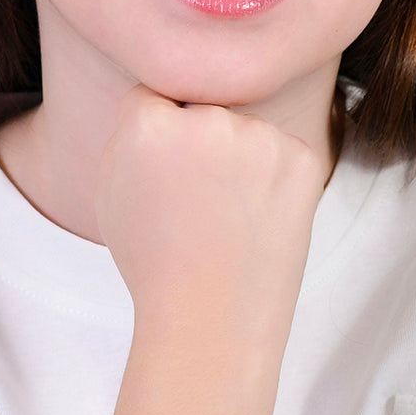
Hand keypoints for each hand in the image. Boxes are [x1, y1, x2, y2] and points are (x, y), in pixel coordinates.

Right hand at [95, 86, 325, 352]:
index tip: (160, 171)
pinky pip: (282, 150)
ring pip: (243, 128)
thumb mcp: (112, 191)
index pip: (153, 94)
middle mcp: (207, 120)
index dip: (154, 134)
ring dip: (237, 157)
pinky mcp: (303, 158)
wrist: (212, 320)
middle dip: (197, 142)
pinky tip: (257, 218)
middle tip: (195, 201)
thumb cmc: (155, 263)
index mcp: (149, 124)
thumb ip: (130, 134)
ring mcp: (261, 138)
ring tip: (227, 217)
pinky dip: (274, 177)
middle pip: (201, 108)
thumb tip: (157, 99)